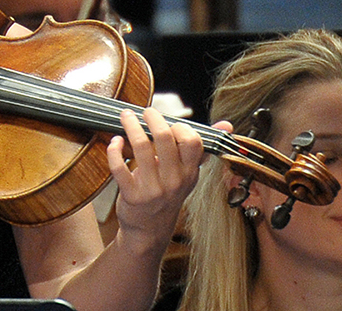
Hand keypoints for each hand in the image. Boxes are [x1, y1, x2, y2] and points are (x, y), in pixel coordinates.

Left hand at [107, 108, 203, 249]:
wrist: (149, 231)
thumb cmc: (168, 194)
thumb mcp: (188, 174)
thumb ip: (202, 148)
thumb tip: (226, 124)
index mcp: (190, 172)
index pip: (192, 142)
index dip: (180, 126)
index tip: (169, 122)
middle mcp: (174, 181)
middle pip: (165, 138)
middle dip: (153, 118)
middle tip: (146, 111)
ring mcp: (153, 189)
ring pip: (141, 147)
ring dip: (131, 126)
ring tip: (126, 116)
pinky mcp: (132, 195)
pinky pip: (119, 167)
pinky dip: (114, 150)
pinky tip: (115, 141)